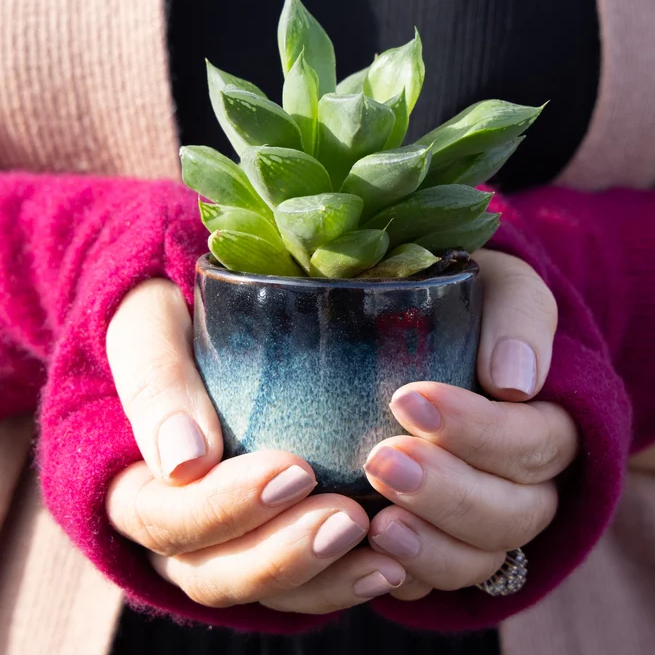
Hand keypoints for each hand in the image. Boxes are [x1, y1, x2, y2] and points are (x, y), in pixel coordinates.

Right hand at [105, 279, 405, 613]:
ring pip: (263, 591)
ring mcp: (226, 542)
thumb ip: (156, 380)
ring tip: (386, 560)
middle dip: (282, 555)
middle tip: (347, 519)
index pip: (163, 518)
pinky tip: (394, 566)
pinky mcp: (273, 539)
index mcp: (134, 482)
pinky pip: (302, 584)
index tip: (295, 471)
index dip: (223, 508)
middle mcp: (178, 528)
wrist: (213, 329)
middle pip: (213, 572)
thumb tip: (184, 459)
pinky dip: (345, 580)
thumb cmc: (176, 321)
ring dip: (323, 580)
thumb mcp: (153, 325)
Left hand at [364, 250, 578, 599]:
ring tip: (378, 523)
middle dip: (448, 493)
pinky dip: (408, 573)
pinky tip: (369, 551)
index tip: (410, 400)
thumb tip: (515, 379)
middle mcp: (528, 483)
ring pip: (480, 558)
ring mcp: (485, 519)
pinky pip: (437, 579)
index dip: (479, 432)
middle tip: (382, 459)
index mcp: (549, 424)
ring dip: (430, 546)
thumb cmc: (471, 307)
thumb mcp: (500, 288)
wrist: (435, 337)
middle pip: (512, 513)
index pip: (534, 443)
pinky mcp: (443, 540)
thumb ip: (518, 317)